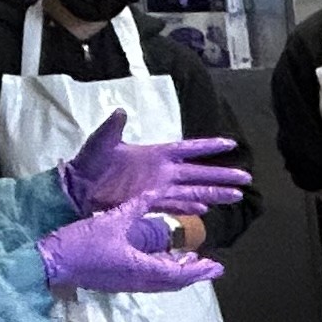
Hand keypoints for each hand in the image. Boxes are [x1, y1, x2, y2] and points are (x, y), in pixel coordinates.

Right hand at [35, 206, 219, 293]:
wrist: (51, 263)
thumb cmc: (82, 243)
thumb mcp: (112, 221)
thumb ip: (136, 207)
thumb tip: (153, 192)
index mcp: (140, 267)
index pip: (178, 274)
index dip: (199, 271)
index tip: (216, 267)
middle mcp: (136, 280)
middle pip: (172, 282)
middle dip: (193, 274)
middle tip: (211, 267)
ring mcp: (125, 283)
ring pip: (160, 283)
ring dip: (177, 274)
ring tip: (190, 262)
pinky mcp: (114, 282)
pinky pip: (146, 281)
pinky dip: (160, 273)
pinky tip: (160, 263)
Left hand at [55, 109, 247, 216]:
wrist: (75, 189)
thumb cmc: (88, 164)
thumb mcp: (99, 144)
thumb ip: (112, 129)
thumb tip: (120, 111)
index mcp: (156, 153)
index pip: (189, 149)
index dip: (209, 146)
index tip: (231, 144)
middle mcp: (163, 171)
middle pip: (200, 173)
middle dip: (223, 175)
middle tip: (246, 178)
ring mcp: (158, 188)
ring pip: (194, 190)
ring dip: (214, 194)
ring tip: (236, 197)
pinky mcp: (150, 203)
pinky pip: (175, 205)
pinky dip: (190, 207)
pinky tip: (205, 210)